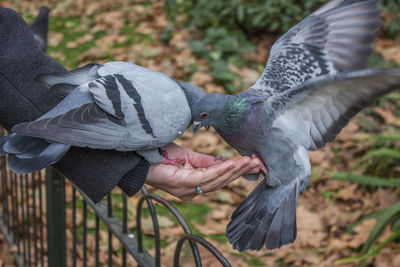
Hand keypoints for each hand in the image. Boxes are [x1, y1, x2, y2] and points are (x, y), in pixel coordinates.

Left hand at [145, 143, 261, 200]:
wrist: (139, 156)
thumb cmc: (159, 156)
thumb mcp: (188, 156)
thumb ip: (205, 161)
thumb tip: (222, 161)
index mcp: (193, 185)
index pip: (219, 179)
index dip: (236, 172)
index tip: (252, 163)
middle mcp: (192, 191)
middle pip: (221, 182)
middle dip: (240, 172)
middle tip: (257, 162)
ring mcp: (188, 190)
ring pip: (217, 181)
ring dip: (234, 171)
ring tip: (249, 161)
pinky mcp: (184, 184)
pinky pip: (207, 177)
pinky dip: (221, 170)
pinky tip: (232, 164)